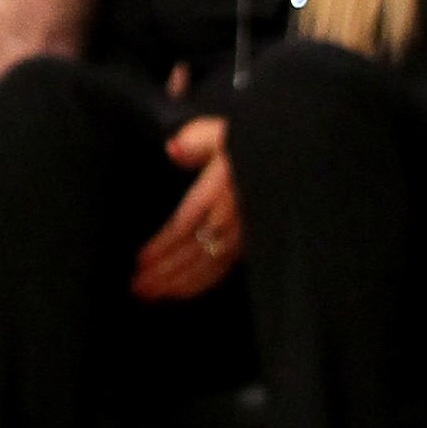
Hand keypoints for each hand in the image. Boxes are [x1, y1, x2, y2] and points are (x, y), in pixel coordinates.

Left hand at [130, 114, 241, 300]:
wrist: (290, 161)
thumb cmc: (252, 144)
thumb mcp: (223, 133)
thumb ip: (196, 140)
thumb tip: (172, 149)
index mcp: (220, 191)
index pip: (186, 224)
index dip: (162, 246)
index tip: (140, 260)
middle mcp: (231, 219)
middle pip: (192, 252)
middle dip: (164, 273)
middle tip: (136, 287)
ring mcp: (241, 236)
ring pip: (206, 266)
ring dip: (177, 284)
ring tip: (149, 294)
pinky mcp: (248, 246)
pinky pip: (222, 270)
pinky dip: (200, 284)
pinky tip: (179, 292)